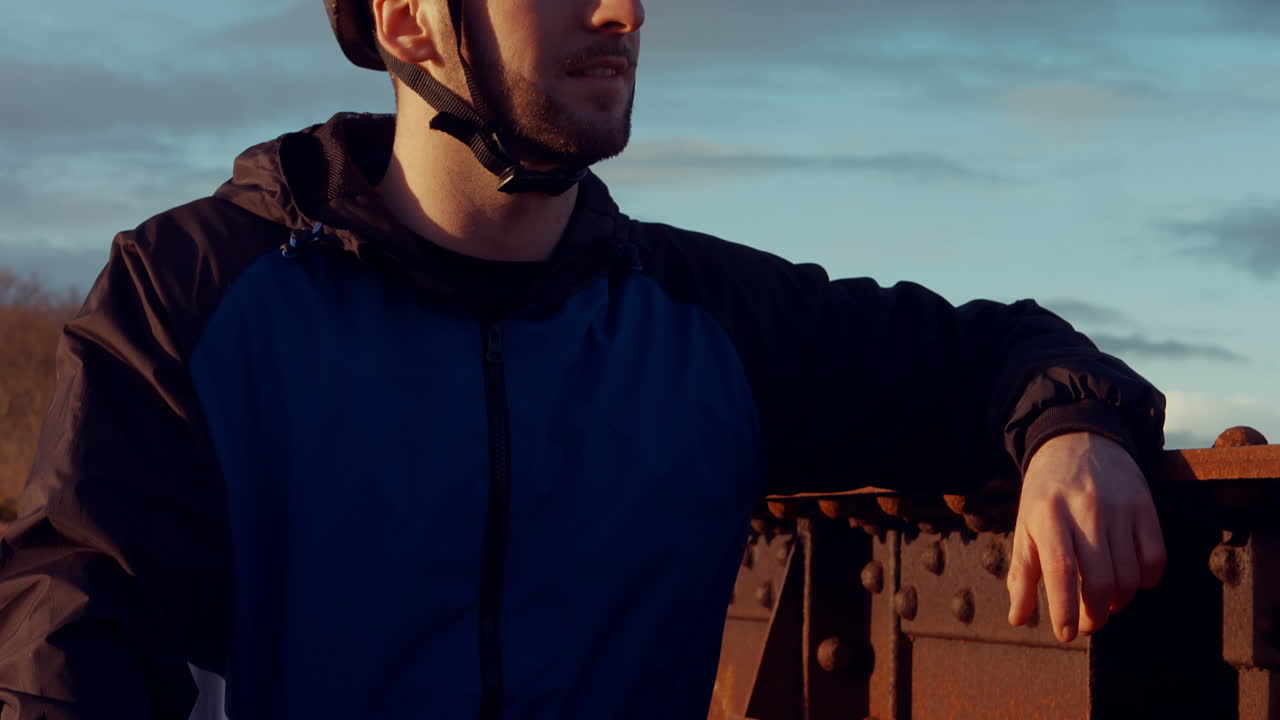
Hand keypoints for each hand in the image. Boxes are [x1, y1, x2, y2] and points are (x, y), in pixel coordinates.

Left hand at [1006, 432, 1165, 642]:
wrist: (1077, 441)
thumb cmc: (1046, 493)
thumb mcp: (1025, 526)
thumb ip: (1022, 573)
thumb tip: (1018, 619)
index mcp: (1048, 515)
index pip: (1061, 570)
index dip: (1065, 609)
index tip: (1066, 634)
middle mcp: (1085, 511)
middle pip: (1099, 579)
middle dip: (1094, 614)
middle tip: (1088, 624)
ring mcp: (1119, 508)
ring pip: (1129, 574)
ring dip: (1119, 601)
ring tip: (1105, 603)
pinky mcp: (1145, 506)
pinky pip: (1155, 557)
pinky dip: (1146, 580)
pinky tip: (1131, 581)